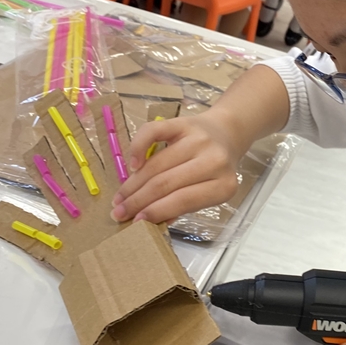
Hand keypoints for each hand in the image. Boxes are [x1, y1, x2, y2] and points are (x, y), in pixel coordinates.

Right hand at [111, 110, 242, 223]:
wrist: (226, 134)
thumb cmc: (215, 170)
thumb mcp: (208, 193)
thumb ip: (183, 207)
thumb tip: (150, 221)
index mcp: (223, 185)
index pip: (183, 201)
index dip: (155, 212)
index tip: (135, 221)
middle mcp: (214, 161)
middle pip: (166, 183)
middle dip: (138, 201)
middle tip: (119, 212)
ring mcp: (198, 140)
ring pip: (156, 164)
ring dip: (133, 184)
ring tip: (120, 197)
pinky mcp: (183, 123)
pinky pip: (153, 133)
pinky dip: (137, 148)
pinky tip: (131, 165)